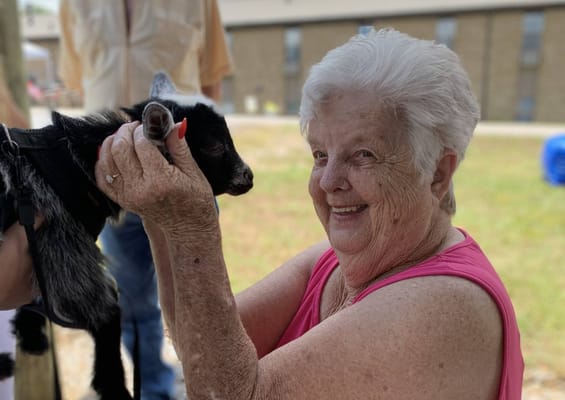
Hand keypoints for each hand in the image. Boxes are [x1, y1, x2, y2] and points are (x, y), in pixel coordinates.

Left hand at [95, 121, 217, 235]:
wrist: (188, 227)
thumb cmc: (196, 198)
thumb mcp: (193, 171)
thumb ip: (179, 146)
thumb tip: (173, 123)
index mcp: (160, 180)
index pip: (142, 144)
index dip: (144, 129)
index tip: (150, 125)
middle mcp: (140, 189)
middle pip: (120, 149)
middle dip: (125, 132)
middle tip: (135, 127)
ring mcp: (128, 196)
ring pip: (107, 160)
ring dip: (113, 143)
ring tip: (125, 137)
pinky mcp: (122, 200)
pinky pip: (102, 177)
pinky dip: (104, 161)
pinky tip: (114, 153)